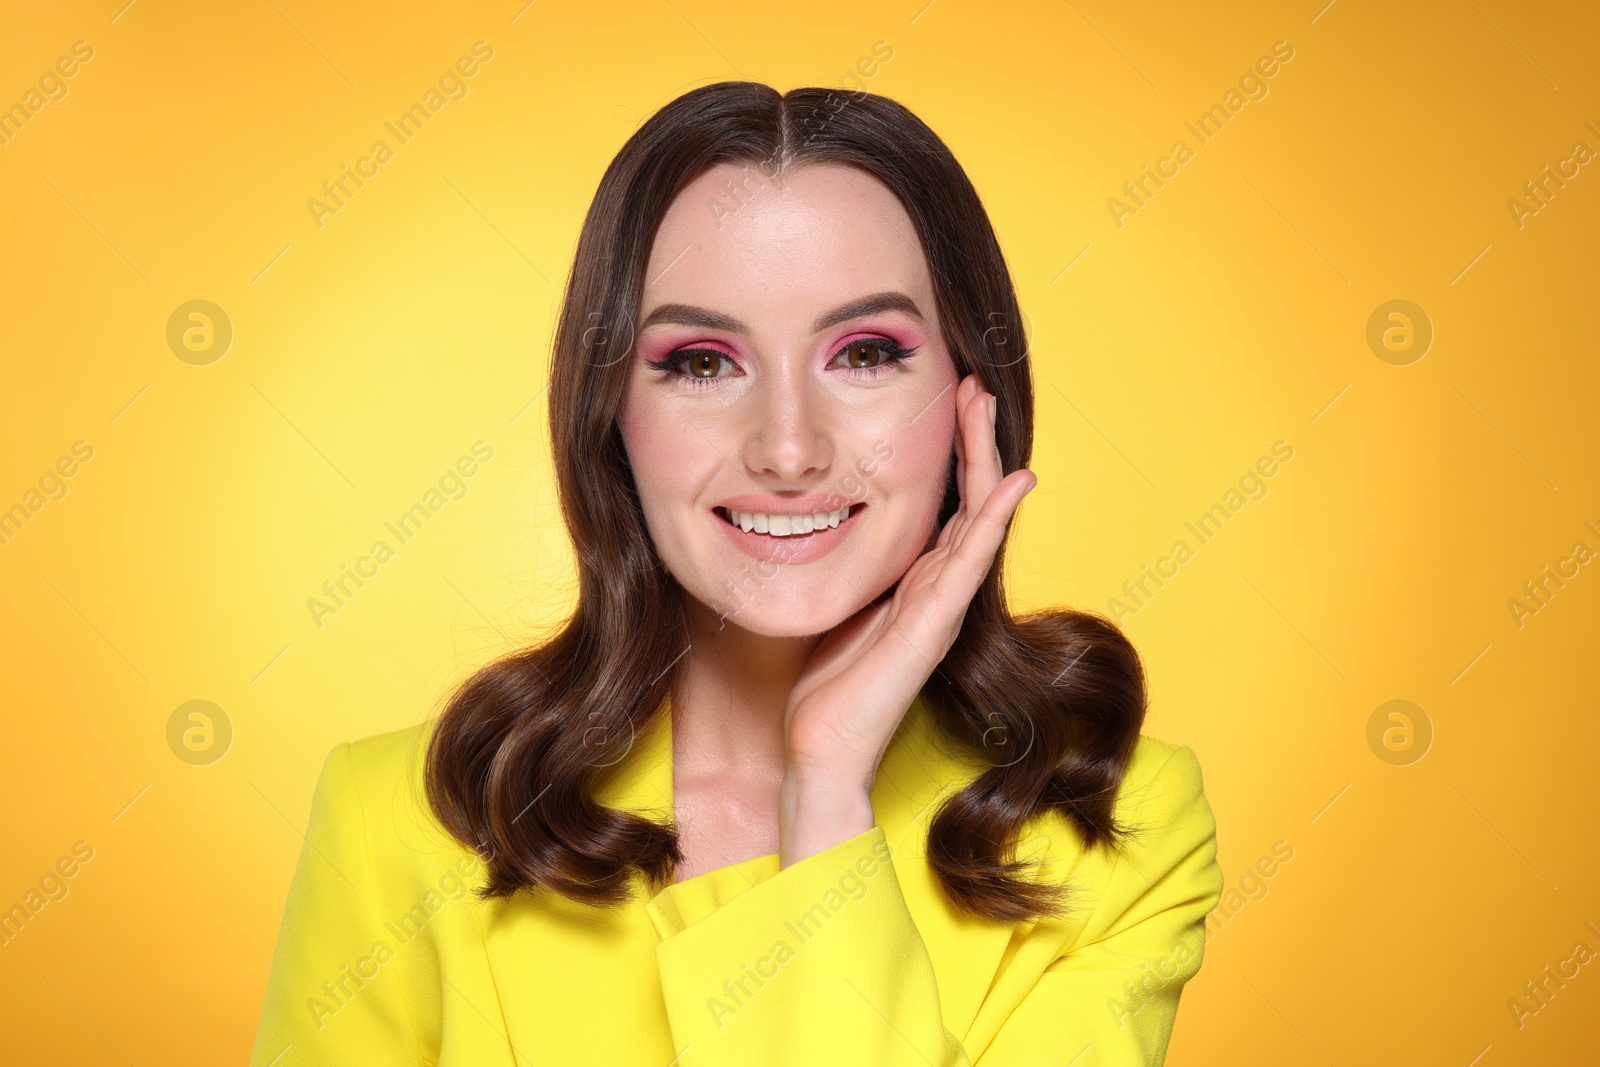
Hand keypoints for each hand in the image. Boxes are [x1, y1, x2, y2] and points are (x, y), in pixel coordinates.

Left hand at [778, 374, 1035, 863]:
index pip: (946, 503)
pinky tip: (1012, 485)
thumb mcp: (842, 603)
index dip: (952, 451)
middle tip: (975, 384)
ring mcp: (941, 606)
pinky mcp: (933, 627)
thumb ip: (858, 567)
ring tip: (989, 409)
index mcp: (916, 580)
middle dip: (972, 440)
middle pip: (968, 500)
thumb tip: (831, 519)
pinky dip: (994, 520)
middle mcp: (937, 588)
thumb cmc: (828, 682)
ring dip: (985, 461)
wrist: (821, 747)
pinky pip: (968, 563)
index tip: (950, 398)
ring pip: (976, 520)